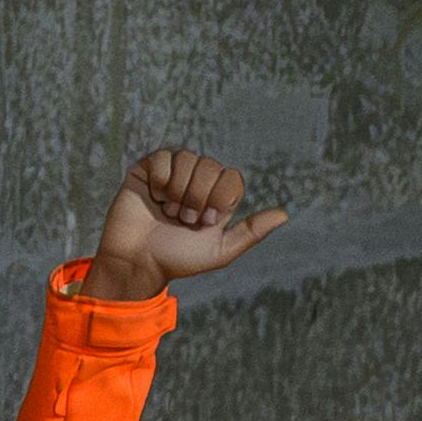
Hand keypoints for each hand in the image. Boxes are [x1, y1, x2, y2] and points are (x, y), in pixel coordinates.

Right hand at [90, 145, 285, 294]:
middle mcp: (196, 182)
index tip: (206, 221)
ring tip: (167, 211)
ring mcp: (172, 174)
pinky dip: (160, 180)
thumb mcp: (220, 251)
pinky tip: (153, 197)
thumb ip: (251, 232)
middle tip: (184, 219)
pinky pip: (163, 157)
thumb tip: (285, 214)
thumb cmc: (177, 260)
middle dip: (198, 196)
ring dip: (179, 190)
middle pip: (211, 166)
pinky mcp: (147, 170)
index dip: (220, 197)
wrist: (136, 262)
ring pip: (188, 159)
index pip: (231, 177)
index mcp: (216, 196)